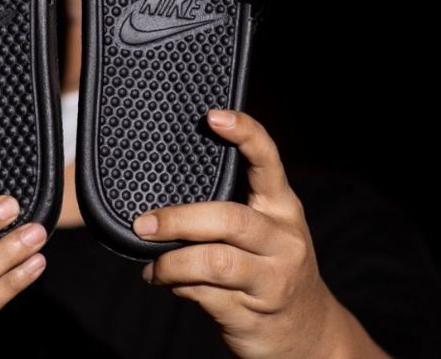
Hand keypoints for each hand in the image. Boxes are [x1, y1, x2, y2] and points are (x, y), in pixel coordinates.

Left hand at [133, 110, 389, 358]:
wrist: (307, 335)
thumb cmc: (272, 267)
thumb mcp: (266, 230)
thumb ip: (229, 207)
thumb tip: (167, 195)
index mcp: (283, 207)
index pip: (268, 161)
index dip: (244, 134)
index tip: (213, 116)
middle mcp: (283, 239)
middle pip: (229, 218)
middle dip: (180, 219)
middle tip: (144, 224)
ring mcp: (272, 278)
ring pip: (215, 261)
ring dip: (172, 261)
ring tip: (153, 265)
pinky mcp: (253, 313)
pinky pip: (206, 294)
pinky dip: (178, 286)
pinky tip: (165, 282)